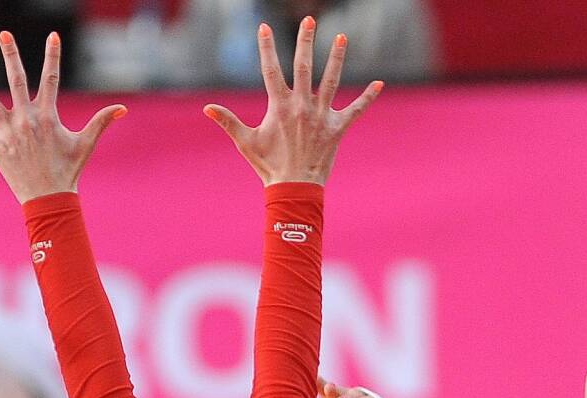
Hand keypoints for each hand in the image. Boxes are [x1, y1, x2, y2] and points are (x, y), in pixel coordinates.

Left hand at [0, 31, 125, 203]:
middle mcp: (26, 119)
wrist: (51, 198)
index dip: (52, 57)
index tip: (53, 36)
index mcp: (47, 116)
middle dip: (11, 56)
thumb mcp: (85, 144)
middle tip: (4, 34)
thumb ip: (101, 122)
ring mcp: (9, 133)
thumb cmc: (69, 171)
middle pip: (17, 81)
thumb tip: (122, 108)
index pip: (51, 79)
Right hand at [205, 18, 381, 185]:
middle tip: (309, 19)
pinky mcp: (337, 129)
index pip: (271, 70)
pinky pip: (356, 110)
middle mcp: (302, 106)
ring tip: (342, 37)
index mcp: (279, 107)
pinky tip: (379, 84)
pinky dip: (368, 97)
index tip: (264, 27)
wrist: (294, 189)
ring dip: (337, 58)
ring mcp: (321, 116)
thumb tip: (207, 108)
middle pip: (304, 67)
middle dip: (306, 41)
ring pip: (332, 81)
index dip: (266, 48)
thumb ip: (228, 121)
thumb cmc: (269, 166)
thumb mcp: (246, 142)